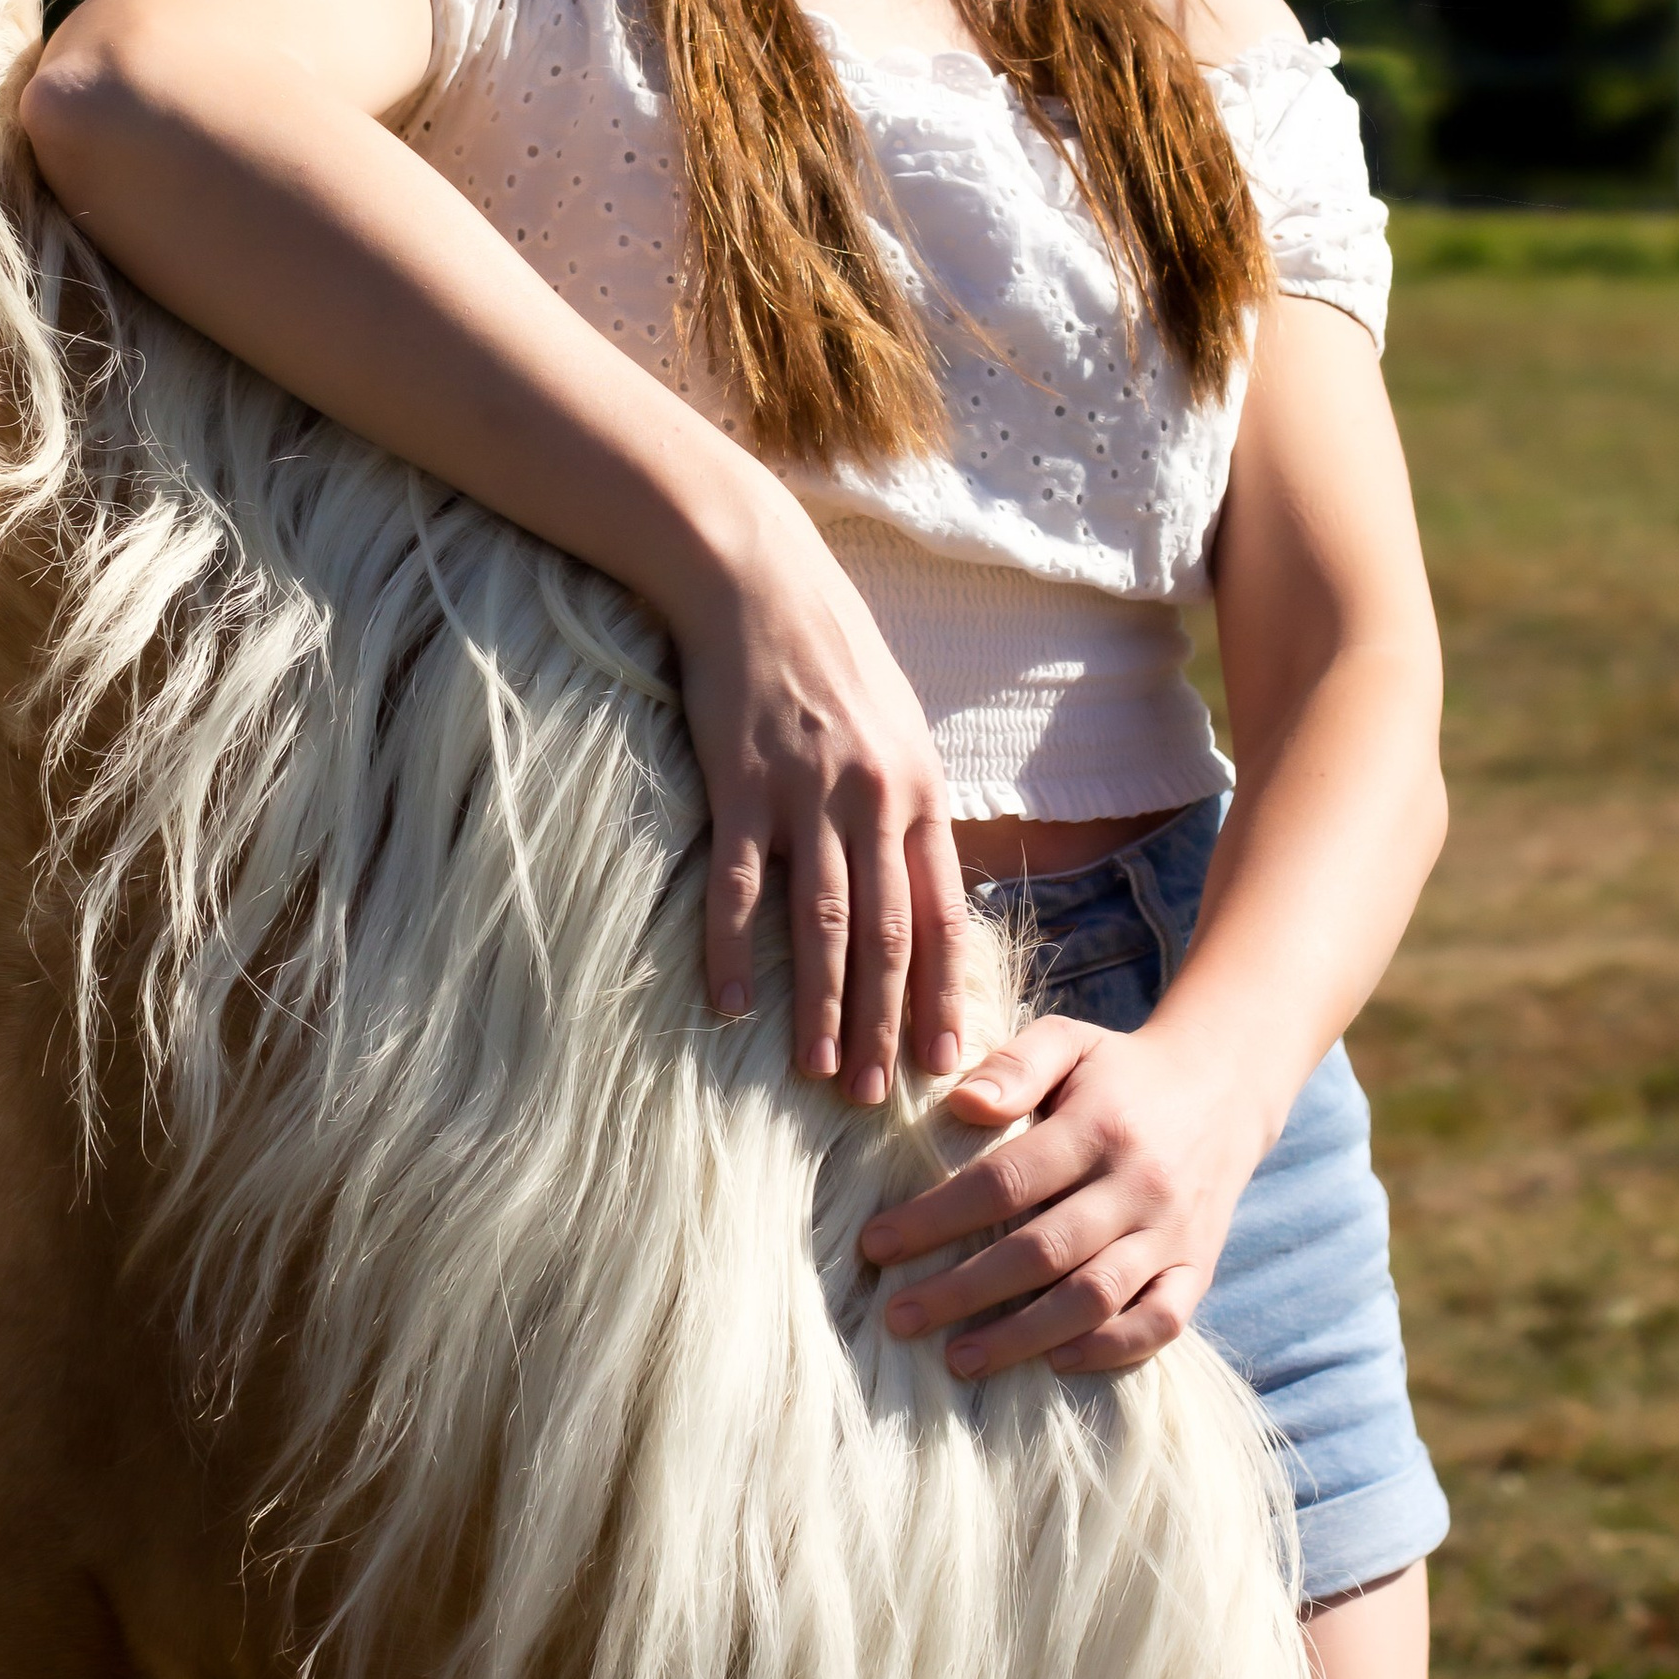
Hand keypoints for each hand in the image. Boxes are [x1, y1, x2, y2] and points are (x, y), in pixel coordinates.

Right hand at [671, 506, 970, 1106]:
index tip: (945, 1059)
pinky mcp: (740, 787)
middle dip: (885, 1023)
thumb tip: (924, 884)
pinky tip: (732, 1004)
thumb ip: (909, 807)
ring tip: (816, 1070)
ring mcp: (805, 796)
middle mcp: (873, 801)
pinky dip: (734, 949)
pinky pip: (738, 885)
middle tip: (877, 1095)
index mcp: (919, 792)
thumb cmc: (831, 658)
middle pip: (888, 935)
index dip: (944, 994)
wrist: (759, 584)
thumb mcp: (897, 727)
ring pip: (821, 923)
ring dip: (821, 1006)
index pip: (943, 914)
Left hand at [857, 1015, 1263, 1374]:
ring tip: (957, 1359)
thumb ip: (1014, 1066)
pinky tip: (1053, 1361)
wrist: (1225, 1091)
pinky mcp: (1198, 1268)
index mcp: (1099, 1125)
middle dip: (962, 1290)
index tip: (875, 1245)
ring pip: (1095, 1298)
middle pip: (1042, 1251)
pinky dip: (1109, 1350)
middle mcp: (1139, 1184)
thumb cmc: (1120, 1071)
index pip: (1005, 1181)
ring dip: (1022, 1336)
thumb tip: (960, 1105)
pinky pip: (1161, 1323)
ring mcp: (1172, 1233)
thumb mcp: (1069, 1042)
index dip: (935, 1218)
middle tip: (898, 1318)